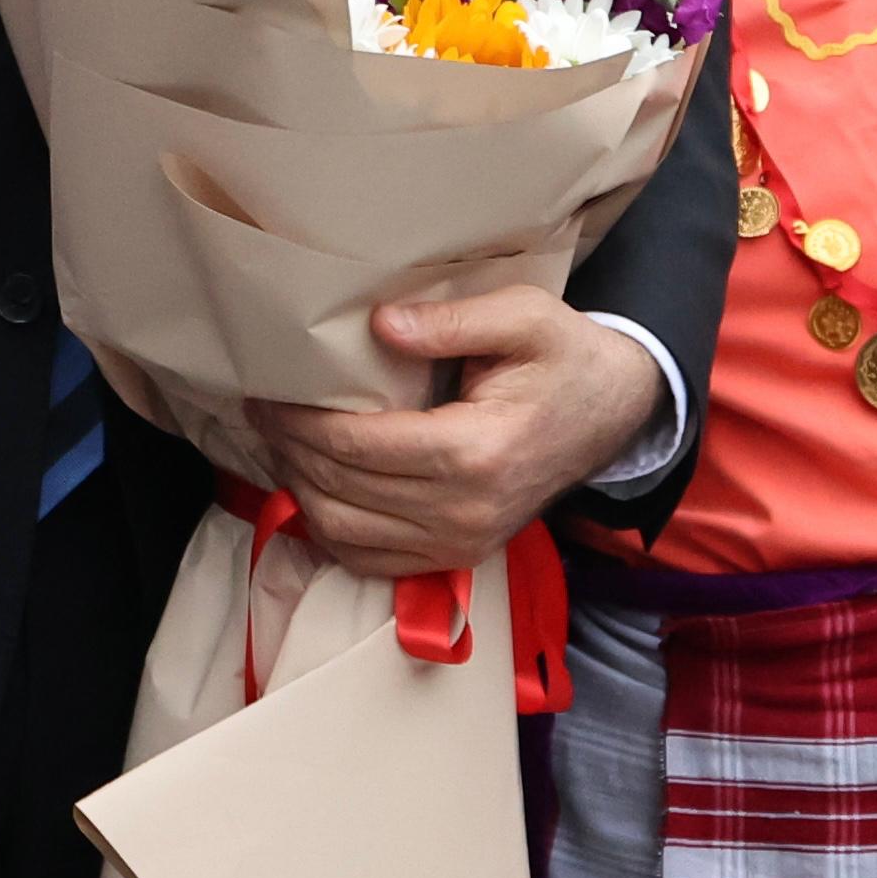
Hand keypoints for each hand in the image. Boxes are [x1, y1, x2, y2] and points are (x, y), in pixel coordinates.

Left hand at [246, 292, 660, 580]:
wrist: (615, 413)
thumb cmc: (565, 358)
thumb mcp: (526, 316)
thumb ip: (452, 321)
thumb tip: (379, 325)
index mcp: (477, 452)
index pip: (359, 446)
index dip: (301, 422)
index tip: (267, 392)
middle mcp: (465, 511)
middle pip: (343, 489)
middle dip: (290, 449)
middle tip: (261, 410)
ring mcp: (462, 543)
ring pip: (345, 531)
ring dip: (300, 488)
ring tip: (279, 443)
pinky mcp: (458, 557)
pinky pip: (371, 561)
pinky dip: (329, 530)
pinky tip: (311, 488)